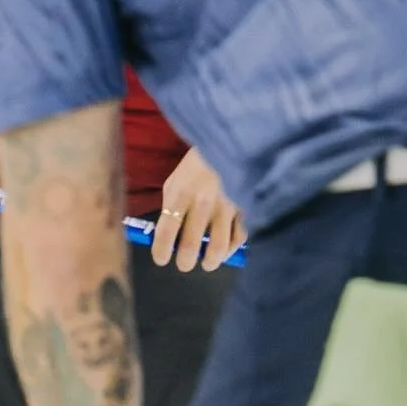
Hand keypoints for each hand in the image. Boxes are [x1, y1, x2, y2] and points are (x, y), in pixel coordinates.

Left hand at [151, 149, 246, 272]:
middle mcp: (203, 202)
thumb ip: (169, 208)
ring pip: (218, 248)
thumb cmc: (196, 166)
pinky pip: (239, 237)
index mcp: (180, 194)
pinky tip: (226, 249)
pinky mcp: (246, 206)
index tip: (162, 259)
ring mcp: (227, 205)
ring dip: (210, 262)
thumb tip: (166, 239)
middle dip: (185, 262)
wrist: (230, 143)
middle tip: (185, 262)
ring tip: (208, 262)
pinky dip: (231, 249)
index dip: (161, 253)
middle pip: (191, 247)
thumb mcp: (175, 182)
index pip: (165, 234)